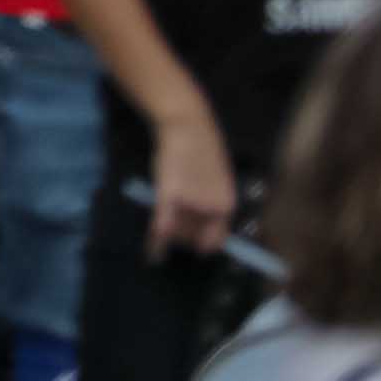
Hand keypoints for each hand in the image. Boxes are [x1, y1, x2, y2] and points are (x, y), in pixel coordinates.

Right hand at [140, 99, 235, 255]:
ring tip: (161, 220)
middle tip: (170, 224)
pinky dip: (157, 243)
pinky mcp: (169, 195)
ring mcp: (191, 202)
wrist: (187, 124)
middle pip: (194, 237)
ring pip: (178, 232)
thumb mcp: (215, 178)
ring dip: (170, 233)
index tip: (192, 243)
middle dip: (182, 237)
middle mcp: (213, 208)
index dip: (202, 243)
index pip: (216, 240)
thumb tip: (202, 224)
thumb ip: (211, 201)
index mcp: (227, 205)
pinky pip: (163, 227)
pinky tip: (153, 256)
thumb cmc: (200, 148)